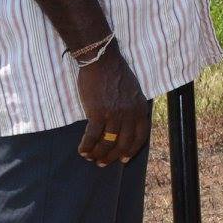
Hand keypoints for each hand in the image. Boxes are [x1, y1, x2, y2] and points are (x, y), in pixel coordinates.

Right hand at [75, 44, 151, 166]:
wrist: (101, 60)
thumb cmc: (115, 73)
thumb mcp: (133, 90)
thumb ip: (133, 107)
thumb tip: (127, 124)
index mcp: (140, 108)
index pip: (140, 137)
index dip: (132, 150)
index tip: (124, 159)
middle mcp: (130, 114)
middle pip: (124, 144)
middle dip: (113, 157)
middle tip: (103, 163)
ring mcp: (114, 114)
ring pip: (108, 142)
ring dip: (98, 153)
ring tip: (91, 158)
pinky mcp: (98, 113)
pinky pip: (92, 136)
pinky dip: (87, 146)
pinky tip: (82, 150)